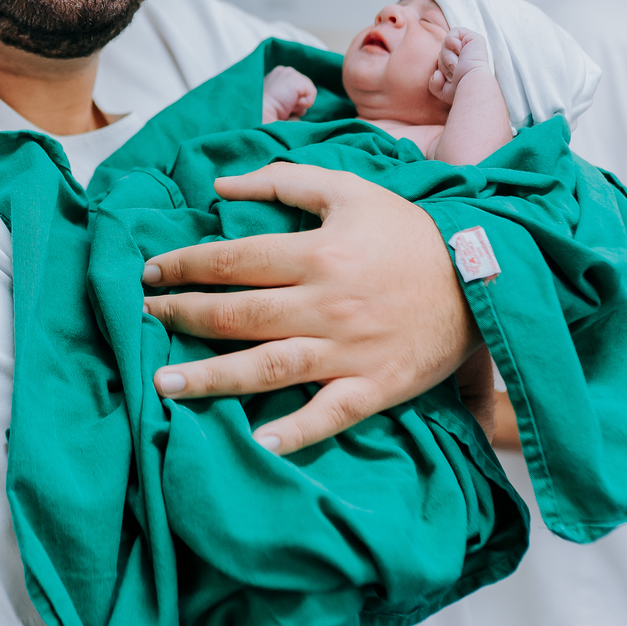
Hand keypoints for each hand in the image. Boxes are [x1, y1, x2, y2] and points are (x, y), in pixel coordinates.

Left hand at [142, 164, 479, 454]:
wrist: (482, 278)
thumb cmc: (408, 233)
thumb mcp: (350, 190)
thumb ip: (284, 182)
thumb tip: (222, 186)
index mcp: (318, 254)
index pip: (234, 261)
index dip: (185, 266)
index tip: (150, 272)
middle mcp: (326, 305)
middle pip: (239, 315)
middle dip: (183, 318)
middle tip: (143, 320)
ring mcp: (348, 352)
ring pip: (267, 368)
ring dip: (211, 378)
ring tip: (165, 385)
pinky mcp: (372, 388)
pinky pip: (326, 415)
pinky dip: (292, 432)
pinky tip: (255, 443)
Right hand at [261, 65, 317, 123]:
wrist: (260, 115)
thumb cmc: (266, 114)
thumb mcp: (277, 100)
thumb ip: (287, 96)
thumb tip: (301, 102)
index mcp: (277, 75)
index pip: (296, 87)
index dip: (293, 100)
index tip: (281, 106)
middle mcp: (283, 71)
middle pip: (304, 88)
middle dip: (297, 101)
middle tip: (283, 107)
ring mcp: (290, 73)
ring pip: (308, 91)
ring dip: (299, 104)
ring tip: (285, 106)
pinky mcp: (296, 79)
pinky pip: (312, 93)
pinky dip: (305, 103)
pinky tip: (291, 105)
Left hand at [429, 27, 488, 105]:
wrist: (470, 84)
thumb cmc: (461, 90)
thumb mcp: (443, 90)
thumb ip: (435, 83)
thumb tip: (437, 74)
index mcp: (461, 66)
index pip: (442, 60)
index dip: (443, 68)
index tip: (451, 78)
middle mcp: (466, 55)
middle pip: (442, 52)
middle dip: (444, 63)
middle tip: (454, 71)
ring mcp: (470, 46)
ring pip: (445, 44)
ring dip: (447, 56)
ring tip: (457, 64)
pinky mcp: (473, 37)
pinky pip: (453, 32)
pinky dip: (452, 42)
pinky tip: (459, 51)